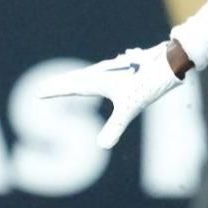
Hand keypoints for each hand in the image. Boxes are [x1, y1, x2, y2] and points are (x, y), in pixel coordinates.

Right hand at [39, 41, 188, 148]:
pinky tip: (98, 77)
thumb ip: (116, 126)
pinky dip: (92, 78)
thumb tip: (102, 147)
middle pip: (76, 80)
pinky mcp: (126, 70)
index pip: (72, 87)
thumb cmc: (149, 82)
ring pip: (89, 75)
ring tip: (64, 84)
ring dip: (75, 80)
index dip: (55, 91)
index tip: (38, 93)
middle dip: (60, 85)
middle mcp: (104, 73)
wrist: (169, 61)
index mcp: (100, 80)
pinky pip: (103, 74)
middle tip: (42, 89)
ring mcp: (115, 70)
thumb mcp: (131, 107)